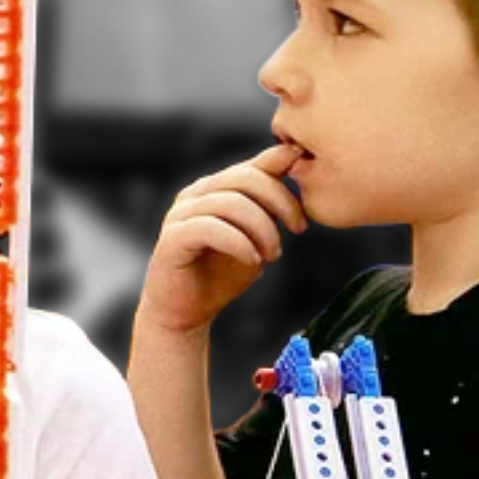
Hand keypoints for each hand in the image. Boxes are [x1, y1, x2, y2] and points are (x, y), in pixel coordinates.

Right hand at [139, 143, 305, 335]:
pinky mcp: (172, 238)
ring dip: (263, 228)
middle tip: (299, 230)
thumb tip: (294, 166)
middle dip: (281, 202)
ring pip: (231, 202)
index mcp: (216, 188)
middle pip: (246, 177)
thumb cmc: (221, 275)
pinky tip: (253, 260)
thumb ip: (270, 207)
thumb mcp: (256, 237)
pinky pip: (210, 228)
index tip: (306, 205)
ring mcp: (181, 214)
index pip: (256, 165)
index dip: (286, 177)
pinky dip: (239, 243)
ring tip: (274, 255)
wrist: (186, 313)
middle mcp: (196, 194)